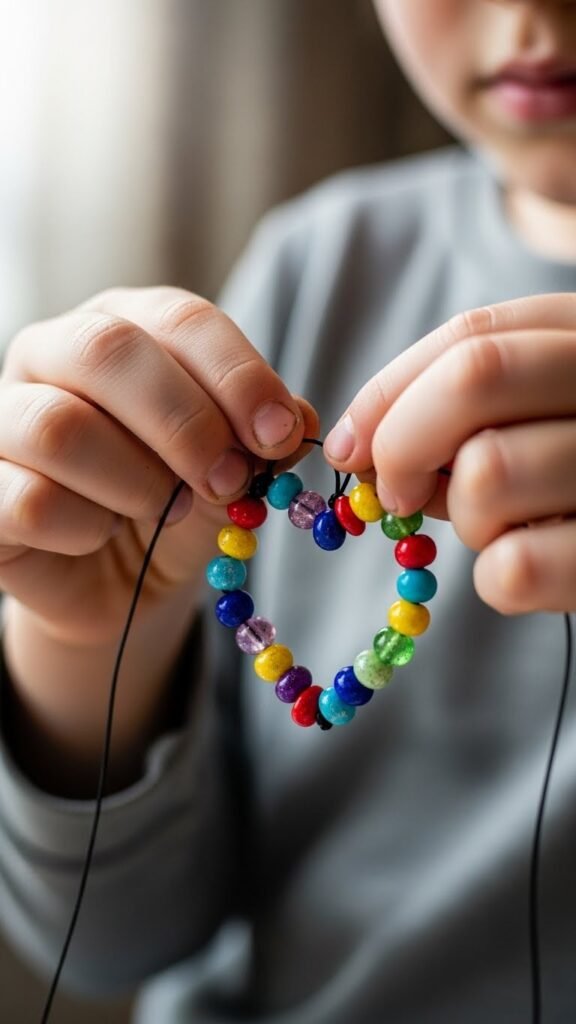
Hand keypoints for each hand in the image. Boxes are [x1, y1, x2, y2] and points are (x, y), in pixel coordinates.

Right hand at [0, 286, 317, 645]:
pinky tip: (101, 536)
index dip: (236, 374)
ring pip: (59, 427)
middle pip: (107, 351)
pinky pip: (30, 501)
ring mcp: (4, 416)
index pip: (179, 317)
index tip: (279, 435)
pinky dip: (86, 529)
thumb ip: (263, 437)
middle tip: (228, 481)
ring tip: (163, 510)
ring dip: (137, 484)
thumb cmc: (174, 504)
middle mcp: (52, 353)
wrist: (119, 579)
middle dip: (186, 423)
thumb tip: (296, 420)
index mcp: (123, 326)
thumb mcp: (231, 467)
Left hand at [325, 294, 575, 614]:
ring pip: (488, 474)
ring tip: (504, 530)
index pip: (472, 336)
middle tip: (397, 492)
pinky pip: (516, 568)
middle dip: (404, 441)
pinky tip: (534, 571)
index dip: (390, 391)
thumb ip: (466, 415)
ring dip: (467, 520)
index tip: (350, 446)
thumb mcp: (543, 419)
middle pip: (475, 377)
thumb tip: (361, 446)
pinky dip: (499, 580)